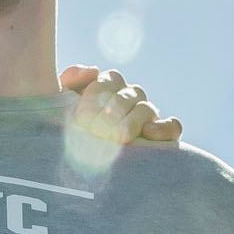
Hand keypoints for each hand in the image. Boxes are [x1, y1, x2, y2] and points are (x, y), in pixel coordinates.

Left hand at [60, 66, 181, 143]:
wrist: (73, 163)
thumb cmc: (66, 130)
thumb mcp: (61, 105)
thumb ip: (71, 81)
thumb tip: (93, 70)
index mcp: (108, 87)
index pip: (110, 79)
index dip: (97, 93)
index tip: (82, 115)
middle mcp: (129, 98)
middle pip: (129, 94)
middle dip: (111, 112)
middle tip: (95, 130)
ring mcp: (146, 116)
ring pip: (147, 109)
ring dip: (131, 122)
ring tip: (117, 137)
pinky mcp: (160, 135)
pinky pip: (172, 126)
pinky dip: (164, 128)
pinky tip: (147, 134)